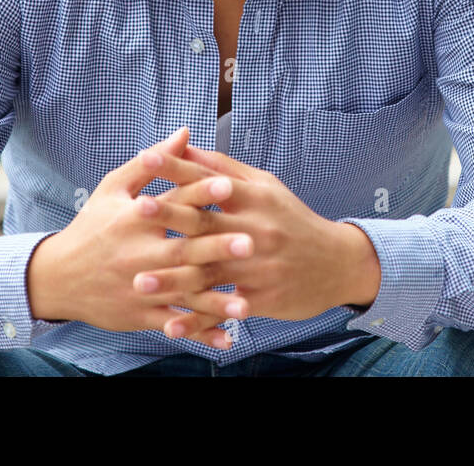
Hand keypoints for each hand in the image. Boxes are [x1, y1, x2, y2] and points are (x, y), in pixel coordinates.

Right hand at [26, 126, 256, 349]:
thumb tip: (186, 132)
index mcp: (135, 219)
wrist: (57, 277)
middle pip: (183, 250)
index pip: (172, 202)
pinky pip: (175, 324)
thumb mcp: (114, 188)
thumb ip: (153, 163)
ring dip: (216, 301)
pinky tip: (229, 337)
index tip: (229, 185)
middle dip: (217, 248)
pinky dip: (200, 333)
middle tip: (252, 243)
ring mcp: (140, 287)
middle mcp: (139, 254)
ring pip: (183, 294)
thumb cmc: (92, 225)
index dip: (200, 192)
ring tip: (247, 303)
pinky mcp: (141, 314)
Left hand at [134, 143, 379, 341]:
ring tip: (139, 282)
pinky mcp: (262, 297)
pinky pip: (224, 309)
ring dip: (173, 279)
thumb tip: (186, 145)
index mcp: (255, 198)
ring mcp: (259, 266)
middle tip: (134, 212)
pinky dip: (197, 320)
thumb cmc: (292, 220)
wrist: (338, 263)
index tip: (146, 157)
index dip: (177, 168)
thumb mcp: (266, 188)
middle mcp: (257, 229)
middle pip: (206, 223)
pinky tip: (170, 327)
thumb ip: (224, 169)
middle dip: (169, 216)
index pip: (209, 179)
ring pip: (210, 272)